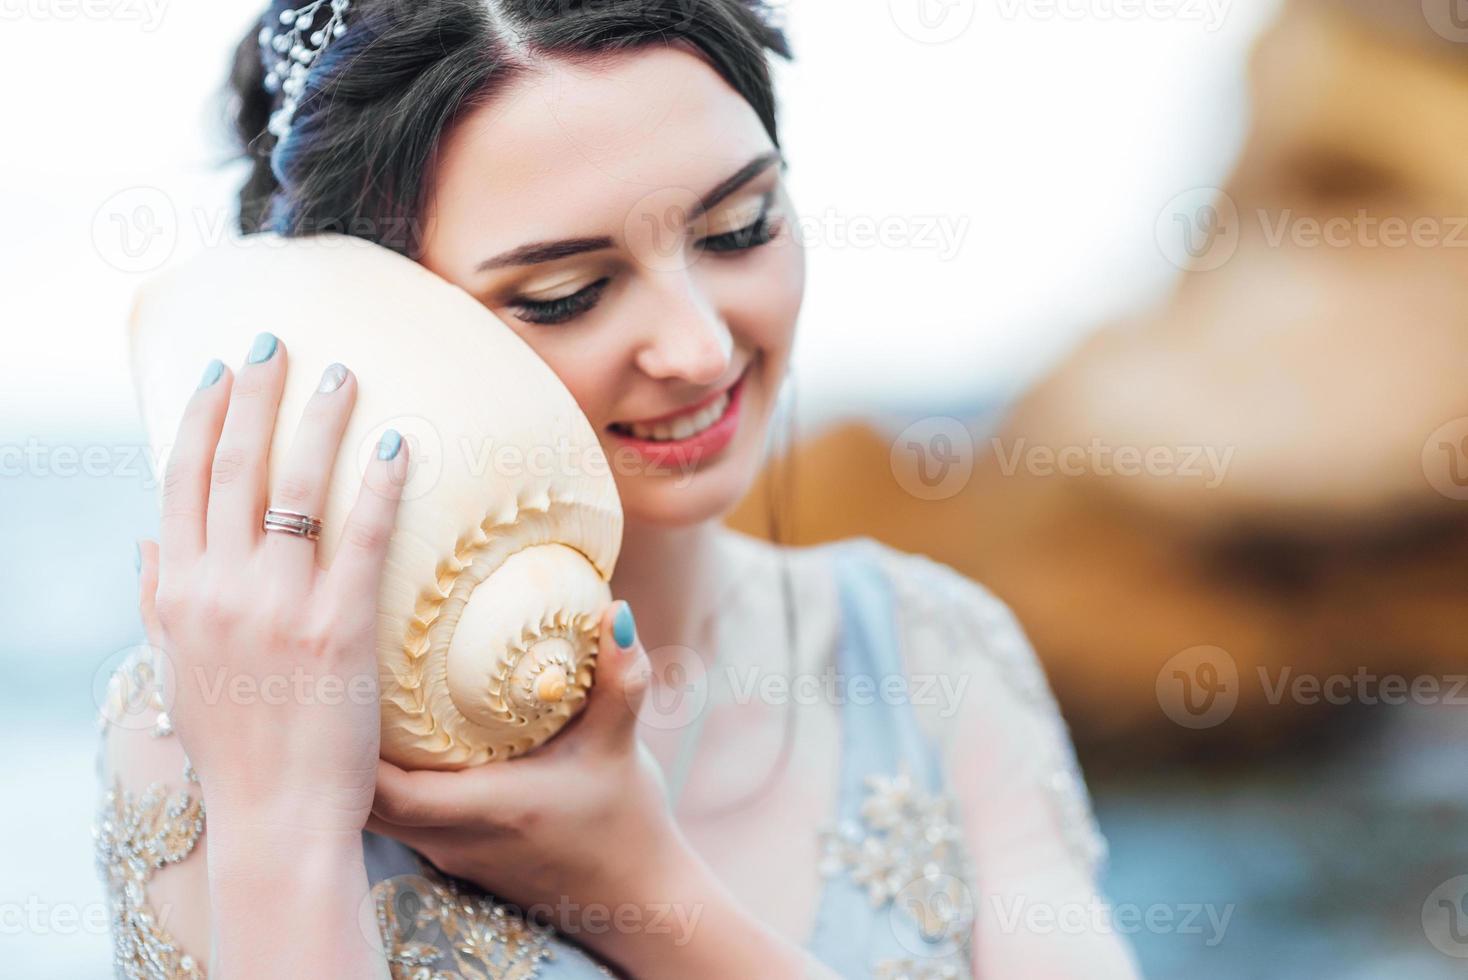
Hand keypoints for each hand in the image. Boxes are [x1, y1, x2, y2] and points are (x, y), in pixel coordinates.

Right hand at [138, 334, 407, 836]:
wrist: (275, 817)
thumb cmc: (231, 744)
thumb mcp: (174, 670)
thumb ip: (157, 601)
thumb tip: (145, 541)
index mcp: (177, 593)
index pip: (183, 483)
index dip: (203, 420)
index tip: (222, 371)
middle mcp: (220, 590)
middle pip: (237, 468)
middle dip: (256, 395)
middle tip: (280, 342)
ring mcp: (281, 607)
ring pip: (297, 489)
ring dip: (319, 422)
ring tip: (343, 374)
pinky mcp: (341, 629)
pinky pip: (364, 539)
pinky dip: (380, 485)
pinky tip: (399, 445)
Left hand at [368, 601, 832, 978]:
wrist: (636, 898)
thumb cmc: (627, 823)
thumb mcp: (621, 742)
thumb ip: (621, 675)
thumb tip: (612, 609)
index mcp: (489, 808)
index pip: (391, 790)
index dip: (355, 746)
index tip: (343, 686)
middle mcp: (457, 838)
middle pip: (364, 801)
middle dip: (340, 748)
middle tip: (334, 681)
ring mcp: (452, 852)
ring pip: (375, 814)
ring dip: (358, 767)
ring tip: (351, 704)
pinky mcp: (457, 856)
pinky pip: (399, 820)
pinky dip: (384, 784)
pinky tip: (390, 742)